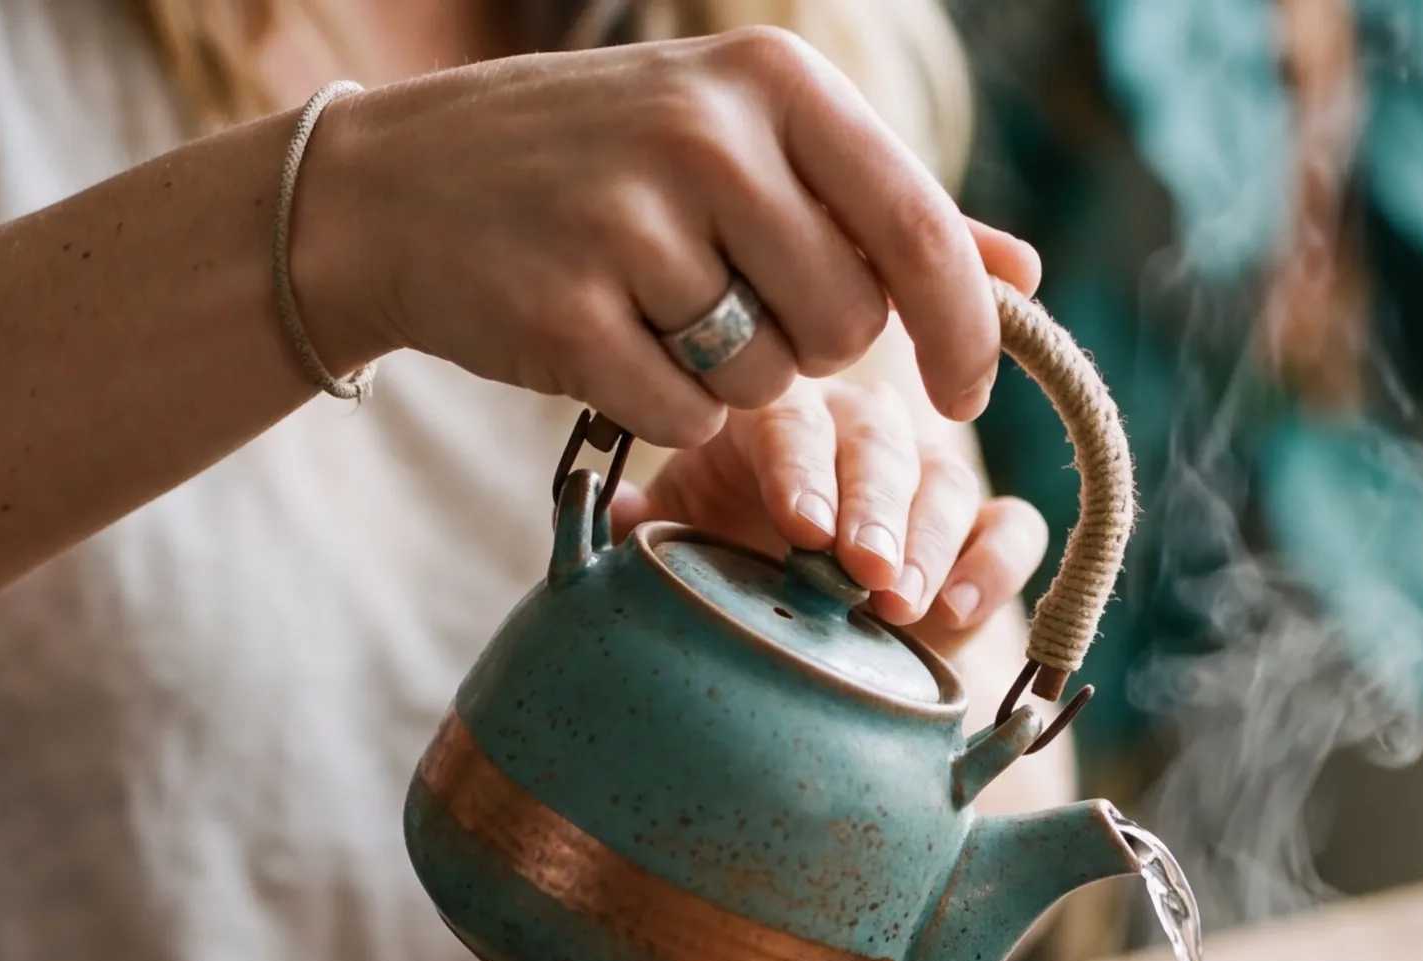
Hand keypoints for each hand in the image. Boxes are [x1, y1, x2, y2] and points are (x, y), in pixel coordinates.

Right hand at [294, 28, 1040, 446]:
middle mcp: (708, 135)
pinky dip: (664, 408)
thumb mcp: (747, 143)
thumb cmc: (600, 167)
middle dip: (810, 343)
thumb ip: (885, 208)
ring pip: (770, 382)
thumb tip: (1023, 276)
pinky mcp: (567, 313)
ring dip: (733, 377)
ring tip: (656, 306)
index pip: (922, 233)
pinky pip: (686, 417)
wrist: (399, 187)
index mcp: (775, 80)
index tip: (970, 399)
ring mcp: (630, 221)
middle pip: (849, 324)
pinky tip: (608, 341)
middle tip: (732, 301)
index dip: (966, 337)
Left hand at [607, 375, 1050, 658]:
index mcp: (771, 424)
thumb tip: (619, 520)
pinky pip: (1011, 530)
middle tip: (863, 570)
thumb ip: (648, 534)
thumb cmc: (725, 575)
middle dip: (873, 508)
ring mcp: (924, 478)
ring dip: (927, 543)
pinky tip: (960, 611)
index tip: (801, 528)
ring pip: (944, 482)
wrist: (789, 639)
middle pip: (877, 444)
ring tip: (901, 604)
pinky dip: (994, 565)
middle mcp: (854, 434)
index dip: (800, 470)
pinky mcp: (983, 532)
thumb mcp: (676, 551)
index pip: (790, 422)